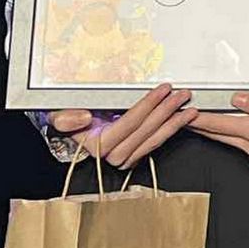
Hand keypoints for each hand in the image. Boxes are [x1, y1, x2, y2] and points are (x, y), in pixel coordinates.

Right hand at [51, 83, 196, 168]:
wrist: (71, 128)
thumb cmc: (68, 118)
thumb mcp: (59, 114)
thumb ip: (66, 118)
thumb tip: (85, 117)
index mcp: (97, 145)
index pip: (128, 124)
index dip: (147, 106)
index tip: (162, 90)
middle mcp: (112, 155)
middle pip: (145, 132)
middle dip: (166, 112)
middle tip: (182, 95)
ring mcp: (124, 158)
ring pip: (153, 141)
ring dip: (173, 124)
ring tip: (189, 108)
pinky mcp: (133, 156)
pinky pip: (154, 144)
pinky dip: (169, 131)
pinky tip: (181, 119)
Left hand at [189, 93, 248, 174]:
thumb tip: (236, 100)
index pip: (219, 124)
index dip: (198, 118)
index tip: (182, 111)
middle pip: (221, 135)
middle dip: (200, 126)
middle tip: (183, 116)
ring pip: (233, 141)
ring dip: (216, 131)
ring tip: (202, 121)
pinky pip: (247, 146)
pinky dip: (236, 136)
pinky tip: (238, 130)